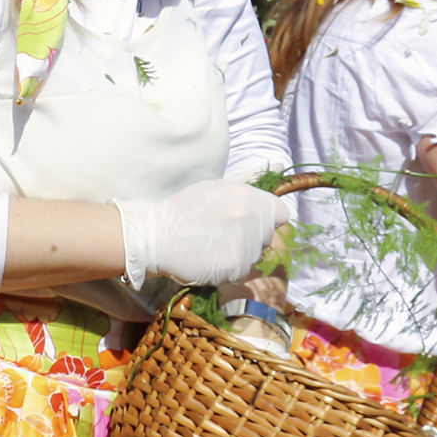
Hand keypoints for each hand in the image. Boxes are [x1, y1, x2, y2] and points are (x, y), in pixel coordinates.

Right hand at [116, 180, 289, 286]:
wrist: (155, 236)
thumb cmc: (184, 209)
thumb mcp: (216, 187)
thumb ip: (249, 181)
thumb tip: (281, 165)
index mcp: (245, 195)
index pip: (280, 213)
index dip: (266, 218)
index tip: (249, 222)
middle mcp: (248, 217)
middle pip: (267, 236)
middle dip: (251, 236)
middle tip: (222, 234)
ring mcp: (243, 243)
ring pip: (256, 255)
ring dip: (240, 253)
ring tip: (213, 246)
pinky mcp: (234, 266)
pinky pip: (243, 271)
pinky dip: (229, 269)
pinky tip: (210, 259)